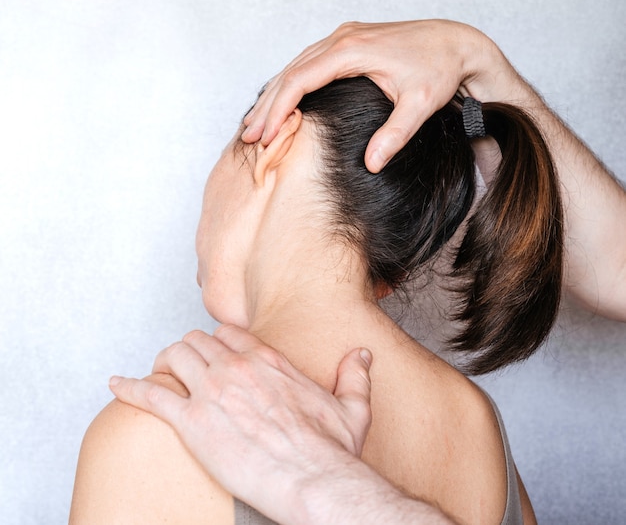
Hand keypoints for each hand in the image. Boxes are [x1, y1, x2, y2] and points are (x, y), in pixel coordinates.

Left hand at [109, 325, 372, 522]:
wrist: (313, 479)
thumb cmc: (330, 450)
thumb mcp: (352, 407)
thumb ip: (355, 376)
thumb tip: (362, 356)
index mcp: (268, 361)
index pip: (228, 333)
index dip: (214, 341)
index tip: (210, 352)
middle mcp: (238, 368)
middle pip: (196, 341)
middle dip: (186, 351)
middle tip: (181, 366)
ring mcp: (214, 391)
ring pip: (174, 357)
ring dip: (162, 364)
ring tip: (158, 374)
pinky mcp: (194, 422)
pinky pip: (151, 395)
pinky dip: (130, 387)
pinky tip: (116, 385)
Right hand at [243, 20, 509, 171]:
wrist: (457, 43)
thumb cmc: (440, 69)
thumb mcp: (420, 105)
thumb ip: (394, 134)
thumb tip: (372, 165)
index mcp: (352, 49)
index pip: (300, 80)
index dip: (278, 108)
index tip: (264, 134)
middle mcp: (342, 38)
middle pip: (290, 72)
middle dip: (268, 106)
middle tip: (249, 136)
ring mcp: (343, 38)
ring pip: (296, 66)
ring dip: (276, 95)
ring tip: (257, 123)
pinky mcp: (348, 43)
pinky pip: (309, 63)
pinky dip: (291, 85)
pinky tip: (283, 103)